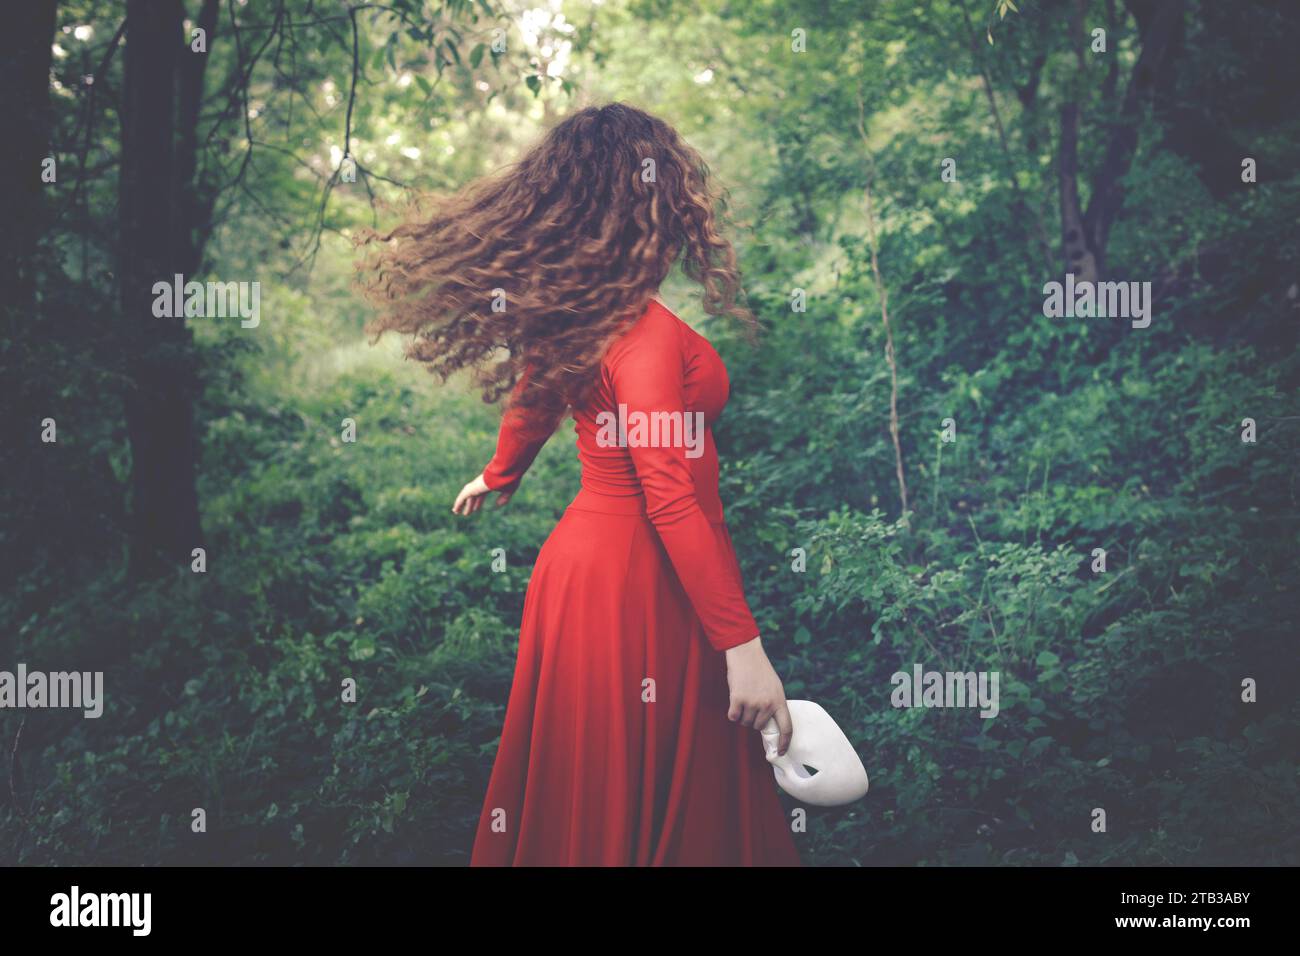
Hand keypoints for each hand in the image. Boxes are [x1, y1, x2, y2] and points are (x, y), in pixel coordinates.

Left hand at [451, 472, 515, 514]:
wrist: (505, 470)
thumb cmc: (508, 479)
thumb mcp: (509, 490)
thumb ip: (504, 498)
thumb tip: (498, 504)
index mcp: (488, 484)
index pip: (481, 494)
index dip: (478, 502)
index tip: (476, 509)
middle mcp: (480, 484)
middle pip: (472, 496)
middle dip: (469, 504)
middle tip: (466, 513)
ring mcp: (476, 485)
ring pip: (466, 496)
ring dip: (461, 504)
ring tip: (456, 512)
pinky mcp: (472, 488)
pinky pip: (462, 497)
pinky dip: (458, 503)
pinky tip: (455, 510)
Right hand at [724, 637, 791, 755]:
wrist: (746, 654)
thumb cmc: (760, 670)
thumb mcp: (775, 687)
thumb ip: (774, 704)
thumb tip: (770, 724)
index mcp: (780, 701)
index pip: (787, 728)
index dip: (785, 742)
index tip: (781, 752)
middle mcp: (768, 704)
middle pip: (758, 726)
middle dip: (753, 720)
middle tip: (750, 704)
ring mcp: (753, 702)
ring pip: (745, 722)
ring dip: (742, 714)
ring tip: (743, 698)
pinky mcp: (738, 699)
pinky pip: (733, 717)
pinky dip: (732, 712)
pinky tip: (734, 699)